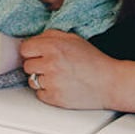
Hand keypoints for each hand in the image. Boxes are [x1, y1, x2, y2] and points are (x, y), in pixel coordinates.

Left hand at [20, 29, 134, 112]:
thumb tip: (34, 39)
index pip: (25, 48)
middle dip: (37, 65)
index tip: (38, 54)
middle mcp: (50, 63)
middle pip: (26, 65)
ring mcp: (51, 81)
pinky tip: (60, 86)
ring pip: (31, 81)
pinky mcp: (54, 97)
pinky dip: (47, 91)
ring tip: (58, 76)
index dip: (32, 51)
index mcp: (54, 46)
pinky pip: (39, 94)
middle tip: (51, 65)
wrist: (109, 83)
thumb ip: (51, 35)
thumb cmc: (93, 61)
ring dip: (41, 79)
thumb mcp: (74, 39)